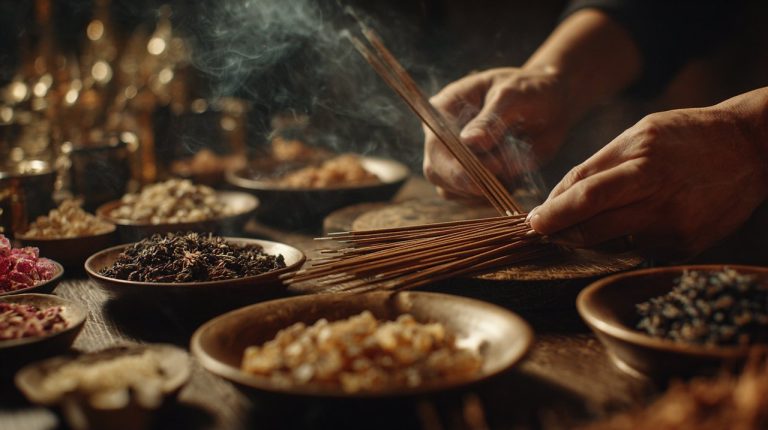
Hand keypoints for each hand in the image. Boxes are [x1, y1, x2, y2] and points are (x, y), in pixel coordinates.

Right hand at [423, 66, 571, 198]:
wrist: (550, 102)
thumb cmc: (529, 90)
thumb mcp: (512, 96)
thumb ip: (490, 120)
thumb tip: (469, 142)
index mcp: (444, 109)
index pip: (436, 143)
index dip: (456, 163)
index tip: (493, 168)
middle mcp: (442, 137)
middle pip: (437, 172)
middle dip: (471, 181)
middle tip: (507, 174)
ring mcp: (454, 160)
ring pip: (453, 191)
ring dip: (484, 190)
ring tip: (514, 167)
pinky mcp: (469, 177)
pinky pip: (471, 199)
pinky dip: (492, 196)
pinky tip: (513, 179)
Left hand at [529, 90, 767, 258]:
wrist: (750, 149)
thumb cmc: (687, 136)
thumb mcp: (640, 134)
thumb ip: (598, 164)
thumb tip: (559, 196)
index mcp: (644, 162)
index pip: (584, 194)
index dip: (553, 211)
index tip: (532, 221)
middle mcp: (659, 197)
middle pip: (592, 226)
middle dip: (560, 231)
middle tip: (542, 231)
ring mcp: (674, 226)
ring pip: (611, 243)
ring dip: (589, 237)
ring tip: (583, 225)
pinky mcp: (686, 246)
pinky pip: (639, 250)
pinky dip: (624, 240)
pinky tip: (633, 223)